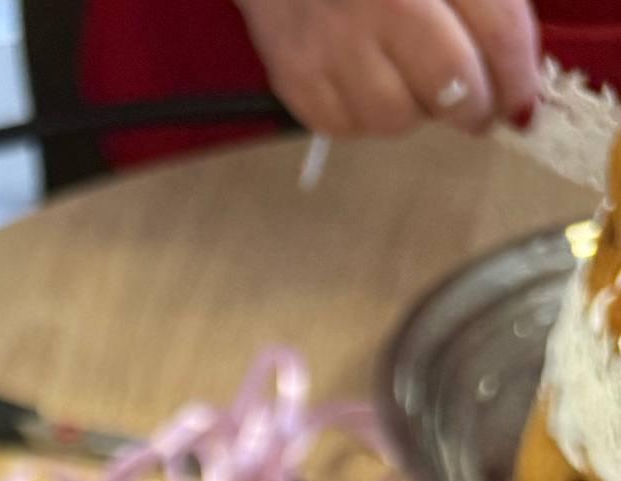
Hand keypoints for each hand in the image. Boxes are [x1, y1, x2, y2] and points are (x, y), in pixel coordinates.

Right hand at [237, 0, 541, 134]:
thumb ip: (487, 3)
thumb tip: (516, 72)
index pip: (500, 31)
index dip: (521, 78)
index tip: (526, 104)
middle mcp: (385, 2)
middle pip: (453, 85)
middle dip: (475, 109)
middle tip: (477, 109)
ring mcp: (334, 43)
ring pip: (398, 118)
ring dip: (416, 110)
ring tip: (410, 81)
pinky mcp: (295, 76)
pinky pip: (347, 127)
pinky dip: (366, 115)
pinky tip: (366, 81)